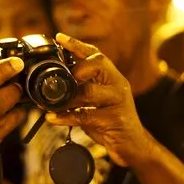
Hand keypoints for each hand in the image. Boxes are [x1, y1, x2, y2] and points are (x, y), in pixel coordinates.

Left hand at [45, 33, 146, 166]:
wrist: (134, 146)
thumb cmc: (111, 122)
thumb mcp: (98, 102)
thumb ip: (82, 90)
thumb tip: (54, 84)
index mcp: (113, 77)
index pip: (96, 54)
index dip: (77, 45)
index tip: (59, 37)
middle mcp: (118, 85)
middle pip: (98, 63)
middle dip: (77, 67)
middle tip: (61, 77)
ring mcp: (118, 101)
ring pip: (89, 91)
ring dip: (66, 98)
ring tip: (49, 104)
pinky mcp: (114, 119)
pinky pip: (85, 115)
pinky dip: (65, 117)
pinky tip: (53, 118)